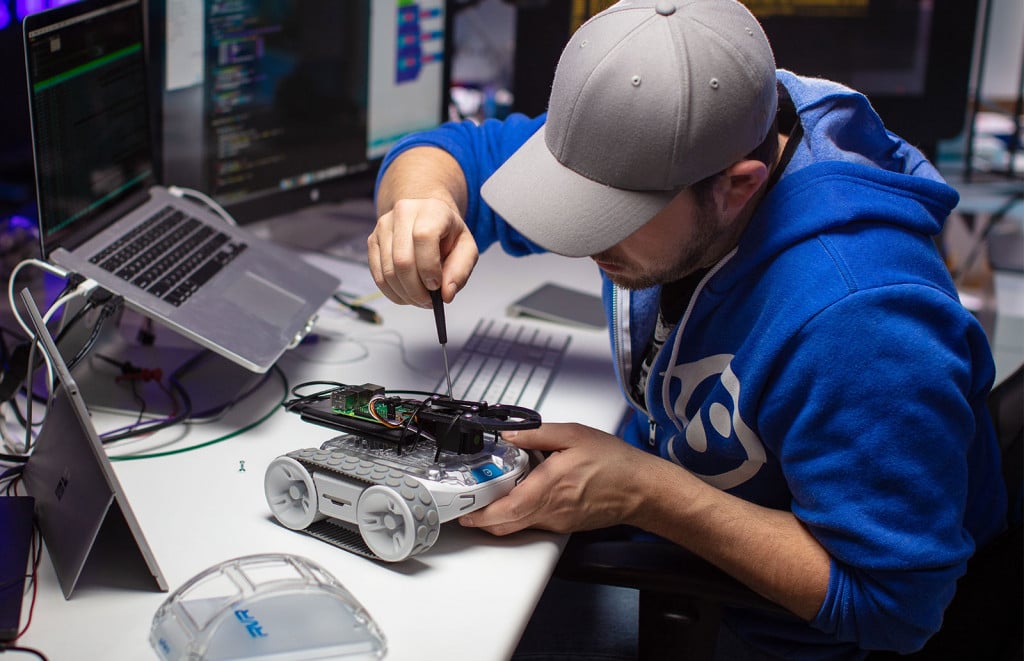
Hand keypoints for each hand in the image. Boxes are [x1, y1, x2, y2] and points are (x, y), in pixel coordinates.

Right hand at [367, 197, 478, 307]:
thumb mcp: (466, 249)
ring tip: (420, 298)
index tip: (436, 284)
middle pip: (402, 260)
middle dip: (416, 289)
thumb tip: (446, 294)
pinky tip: (406, 294)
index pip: (424, 237)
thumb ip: (460, 271)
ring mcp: (384, 226)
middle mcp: (404, 213)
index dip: (429, 267)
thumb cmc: (447, 234)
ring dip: (405, 294)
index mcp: (432, 210)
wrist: (428, 219)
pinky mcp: (373, 240)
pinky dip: (392, 292)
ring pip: (388, 271)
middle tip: (428, 301)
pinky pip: (378, 275)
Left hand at [459, 423, 658, 534]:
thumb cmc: (615, 463)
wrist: (642, 488)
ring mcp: (557, 521)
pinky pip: (535, 523)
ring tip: (497, 492)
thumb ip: (536, 433)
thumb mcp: (573, 434)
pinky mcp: (564, 525)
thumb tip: (509, 434)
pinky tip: (526, 492)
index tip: (465, 509)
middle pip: (505, 525)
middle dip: (483, 517)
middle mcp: (551, 511)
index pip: (505, 511)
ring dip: (502, 514)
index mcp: (549, 487)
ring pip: (519, 526)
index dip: (480, 514)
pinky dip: (521, 513)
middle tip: (471, 502)